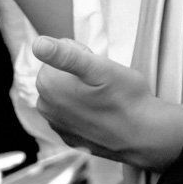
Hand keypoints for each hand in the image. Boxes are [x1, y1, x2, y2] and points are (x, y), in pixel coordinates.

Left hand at [33, 36, 182, 170]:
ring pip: (64, 94)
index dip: (80, 55)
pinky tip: (101, 114)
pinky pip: (70, 114)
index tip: (97, 68)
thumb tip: (37, 44)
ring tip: (104, 98)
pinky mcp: (69, 139)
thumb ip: (65, 54)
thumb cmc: (126, 98)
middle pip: (58, 74)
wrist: (145, 136)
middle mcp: (45, 107)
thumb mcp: (100, 67)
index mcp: (48, 86)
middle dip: (78, 74)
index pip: (56, 53)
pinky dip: (82, 111)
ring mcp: (56, 126)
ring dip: (80, 92)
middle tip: (103, 82)